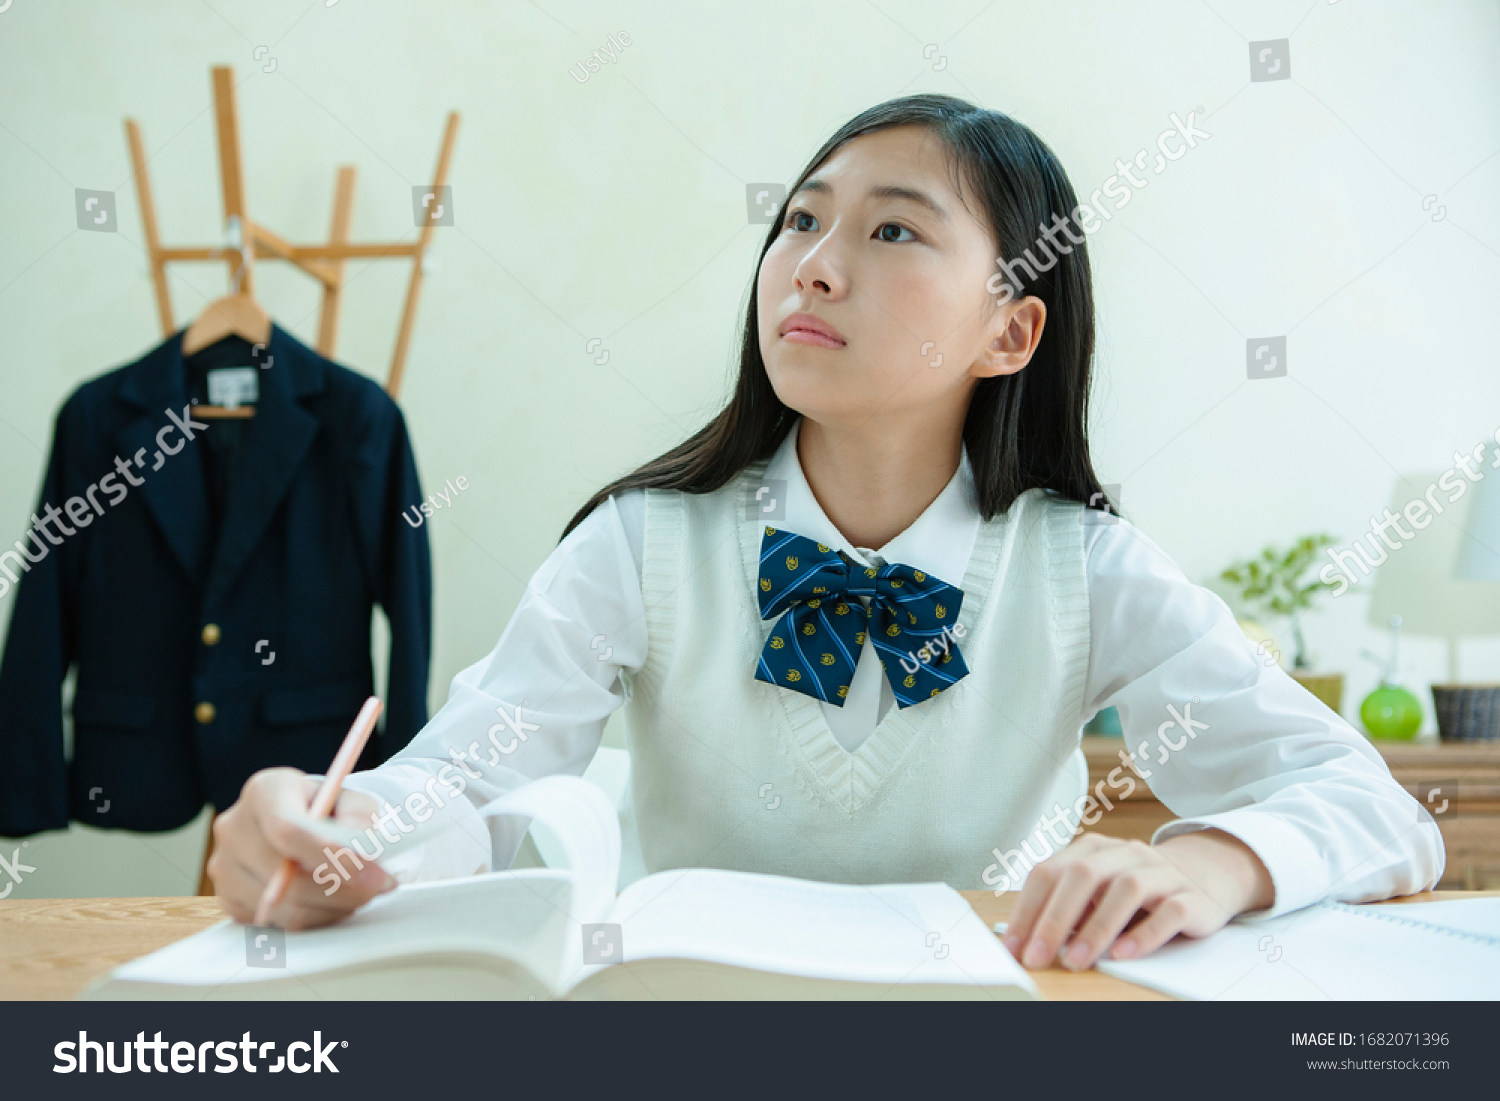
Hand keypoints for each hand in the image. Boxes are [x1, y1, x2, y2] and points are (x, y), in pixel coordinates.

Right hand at [209, 767, 396, 929]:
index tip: (372, 873)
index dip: (331, 857)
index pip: (288, 830)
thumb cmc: (328, 810)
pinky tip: (329, 900)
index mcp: (264, 791)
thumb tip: (362, 847)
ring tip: (357, 891)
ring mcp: (224, 868)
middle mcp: (234, 829)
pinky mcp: (229, 901)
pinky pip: (277, 925)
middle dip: (342, 889)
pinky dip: (314, 919)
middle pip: (286, 877)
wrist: (301, 824)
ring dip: (332, 908)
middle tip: (379, 887)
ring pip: (285, 908)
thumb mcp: (352, 800)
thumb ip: (362, 818)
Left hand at [1001, 830, 1274, 970]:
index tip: (1013, 945)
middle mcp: (1124, 853)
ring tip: (1076, 960)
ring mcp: (1160, 872)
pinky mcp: (1191, 896)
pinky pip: (1169, 911)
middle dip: (1054, 920)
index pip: (1049, 871)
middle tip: (1037, 957)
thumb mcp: (1098, 890)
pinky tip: (1124, 954)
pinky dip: (1145, 934)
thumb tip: (1028, 939)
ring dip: (1096, 928)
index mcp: (1092, 849)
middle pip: (1082, 876)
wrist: (1204, 875)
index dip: (1027, 909)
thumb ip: (1068, 906)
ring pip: (1125, 890)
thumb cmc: (1136, 888)